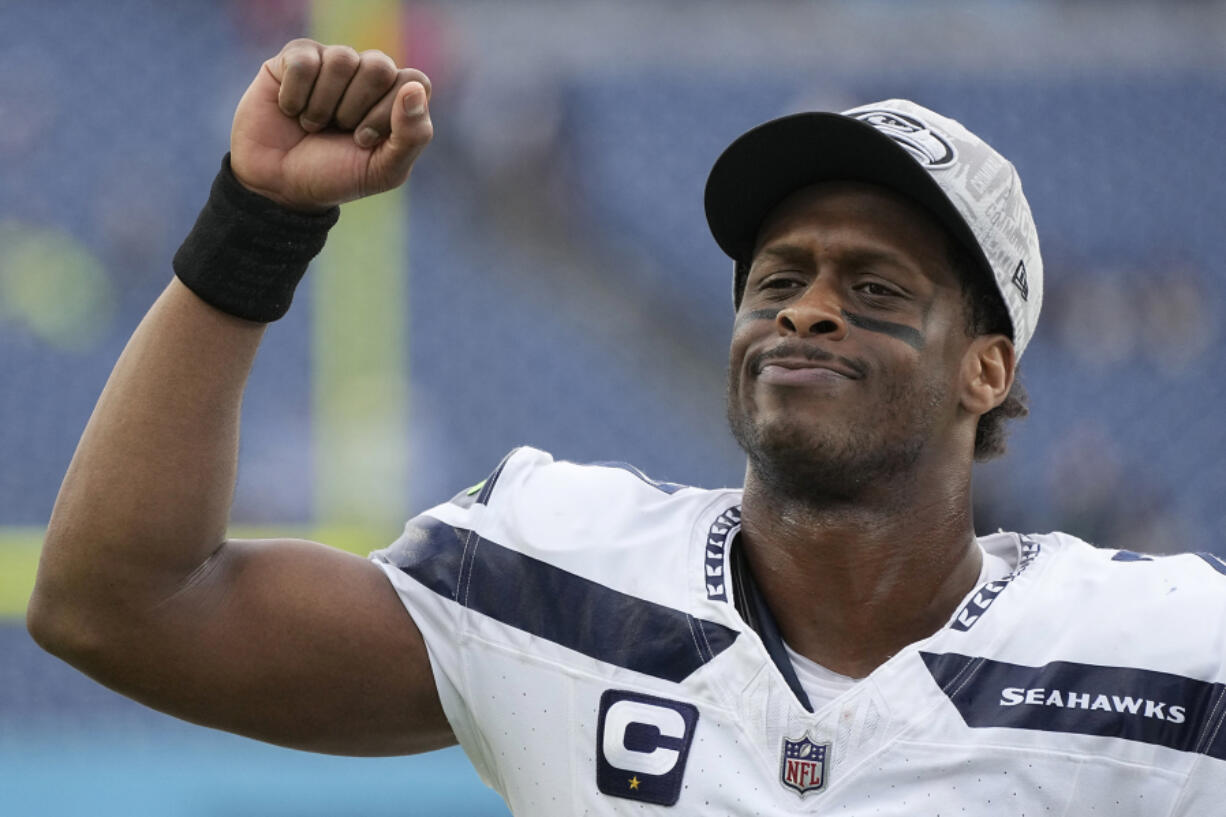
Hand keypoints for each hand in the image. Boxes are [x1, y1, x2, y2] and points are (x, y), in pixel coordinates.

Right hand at [229, 39, 432, 211]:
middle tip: (339, 129)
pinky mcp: (296, 56)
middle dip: (355, 109)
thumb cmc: (335, 175)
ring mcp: (332, 60)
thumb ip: (412, 136)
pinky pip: (303, 63)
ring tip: (313, 124)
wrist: (279, 184)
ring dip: (323, 106)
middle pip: (380, 66)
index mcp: (397, 97)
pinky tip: (291, 110)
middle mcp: (368, 73)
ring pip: (341, 60)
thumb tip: (415, 90)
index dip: (387, 113)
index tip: (363, 140)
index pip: (415, 81)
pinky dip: (295, 97)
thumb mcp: (383, 170)